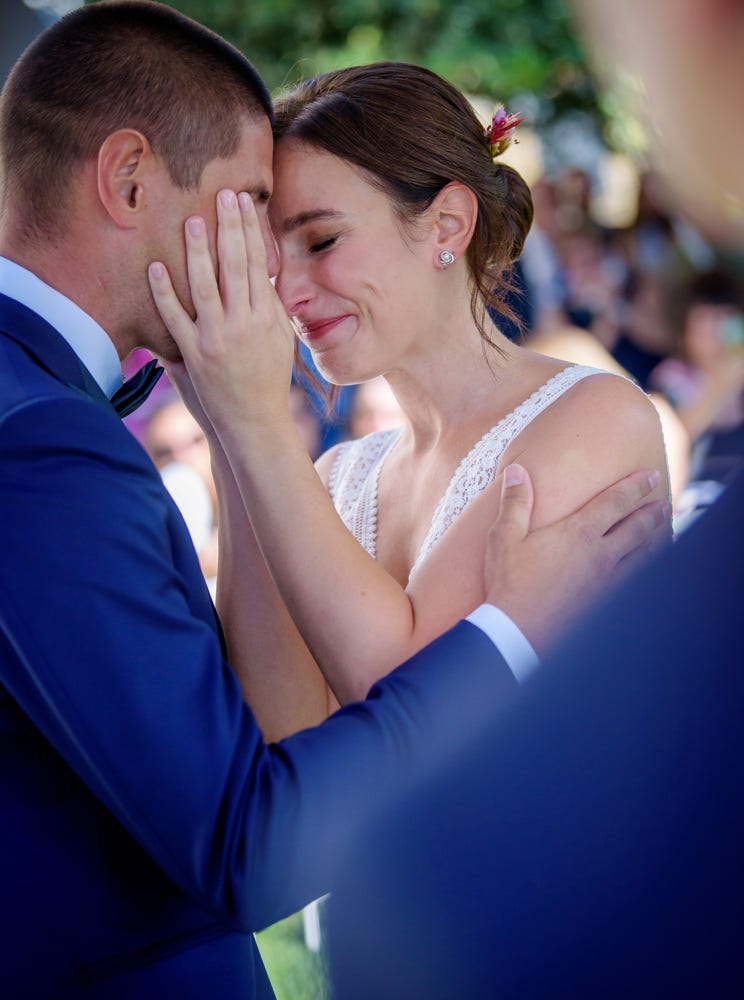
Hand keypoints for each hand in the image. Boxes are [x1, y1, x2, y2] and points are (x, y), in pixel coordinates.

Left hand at [148, 190, 296, 449]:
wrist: (255, 422)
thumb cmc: (268, 381)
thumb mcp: (280, 341)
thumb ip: (269, 307)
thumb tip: (261, 273)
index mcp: (266, 318)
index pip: (257, 265)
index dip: (250, 231)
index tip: (243, 203)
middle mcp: (244, 325)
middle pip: (235, 267)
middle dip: (229, 228)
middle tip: (222, 194)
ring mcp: (218, 339)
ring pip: (206, 287)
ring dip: (198, 252)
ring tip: (191, 220)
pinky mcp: (195, 356)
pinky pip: (176, 319)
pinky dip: (164, 293)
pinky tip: (155, 267)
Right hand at [485, 464, 669, 654]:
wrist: (518, 632)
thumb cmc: (509, 583)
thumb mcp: (504, 537)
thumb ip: (515, 502)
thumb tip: (517, 471)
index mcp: (579, 533)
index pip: (617, 501)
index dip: (637, 485)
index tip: (652, 476)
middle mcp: (601, 555)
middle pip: (638, 528)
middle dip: (653, 513)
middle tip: (663, 503)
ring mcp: (607, 582)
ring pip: (643, 557)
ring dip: (654, 542)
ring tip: (661, 534)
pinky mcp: (605, 603)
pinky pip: (634, 583)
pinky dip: (645, 572)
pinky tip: (644, 574)